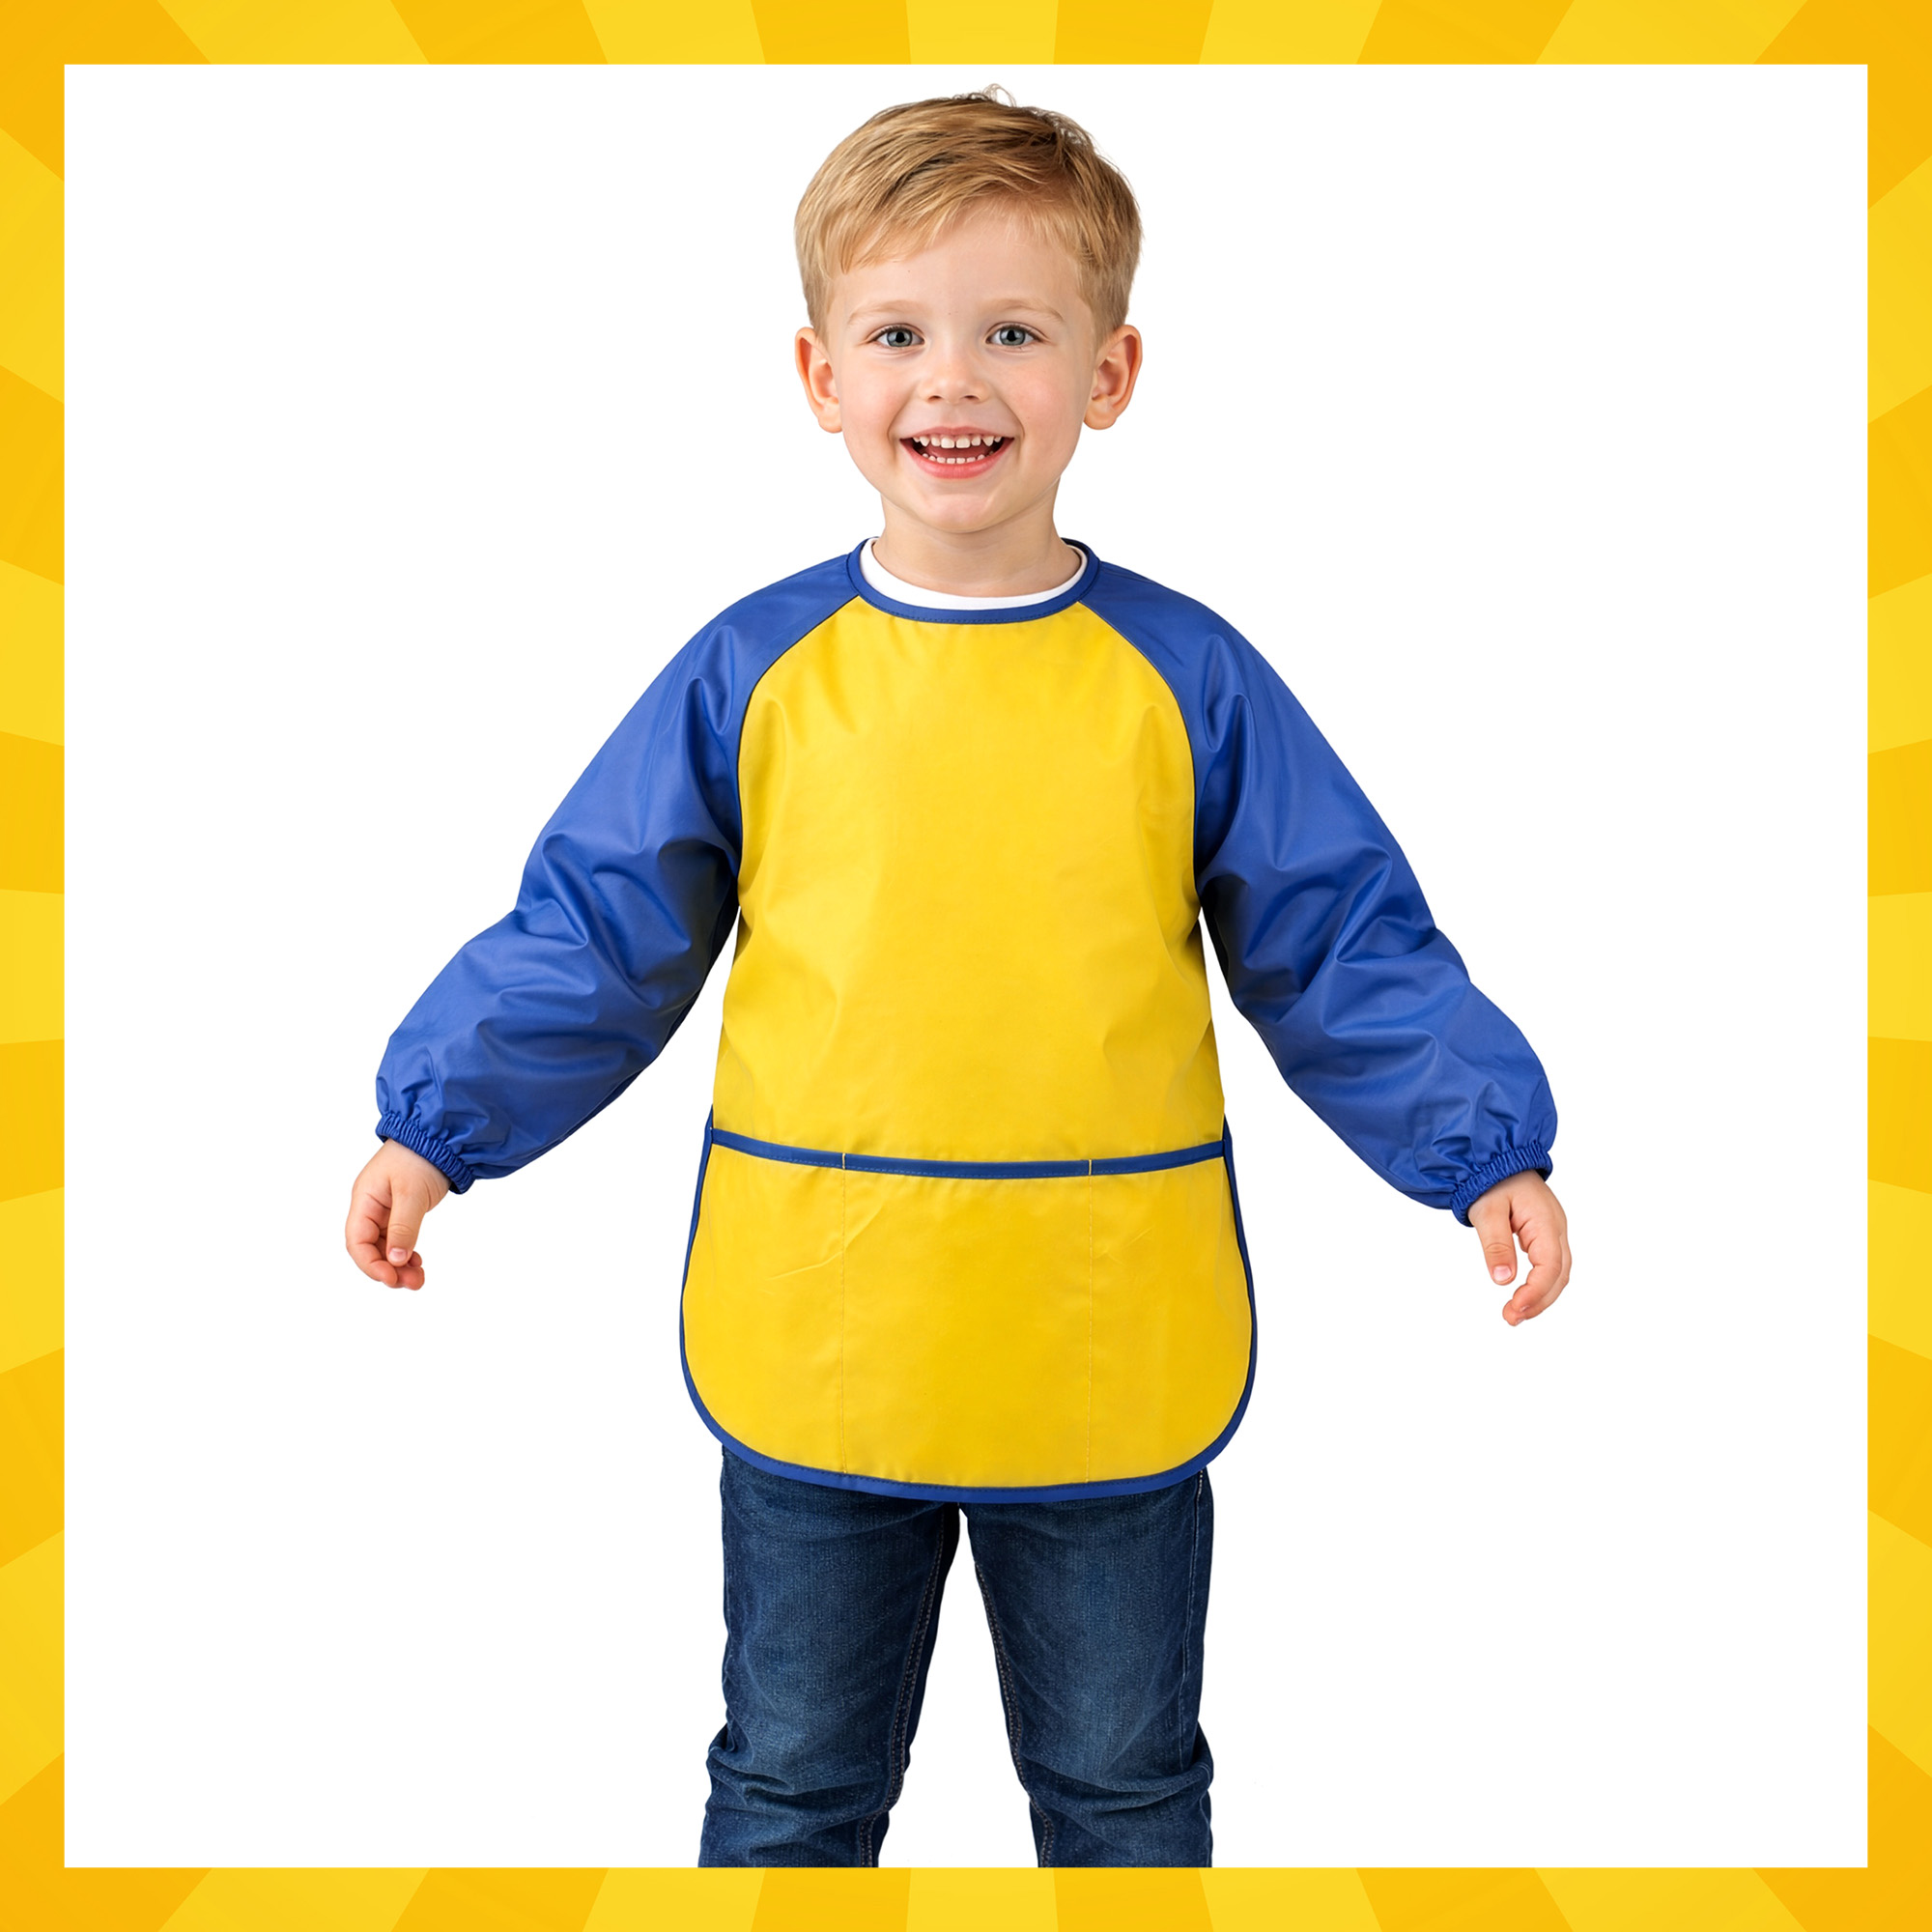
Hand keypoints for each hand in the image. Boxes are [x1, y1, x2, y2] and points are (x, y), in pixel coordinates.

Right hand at [345, 1140, 451, 1289]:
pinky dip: (406, 1253)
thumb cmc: (420, 1156)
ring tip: (418, 1279)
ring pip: (385, 1247)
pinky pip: (397, 1239)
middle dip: (388, 1269)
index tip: (391, 1278)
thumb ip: (404, 1227)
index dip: (370, 1264)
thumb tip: (396, 1261)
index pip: (357, 1241)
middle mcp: (370, 1207)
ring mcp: (385, 1209)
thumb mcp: (412, 1192)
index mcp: (365, 1200)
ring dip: (399, 1266)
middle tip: (412, 1283)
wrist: (440, 1136)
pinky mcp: (400, 1211)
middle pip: (369, 1248)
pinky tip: (417, 1263)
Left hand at [1468, 1169, 1570, 1325]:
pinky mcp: (1545, 1235)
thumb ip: (1495, 1244)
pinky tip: (1523, 1296)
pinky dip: (1540, 1284)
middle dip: (1539, 1301)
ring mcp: (1554, 1232)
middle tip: (1511, 1318)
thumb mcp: (1487, 1211)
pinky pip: (1550, 1265)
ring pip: (1558, 1273)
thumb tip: (1503, 1280)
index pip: (1550, 1267)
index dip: (1536, 1293)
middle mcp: (1557, 1229)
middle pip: (1559, 1275)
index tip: (1514, 1310)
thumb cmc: (1492, 1180)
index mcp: (1546, 1222)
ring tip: (1515, 1314)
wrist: (1497, 1158)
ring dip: (1541, 1296)